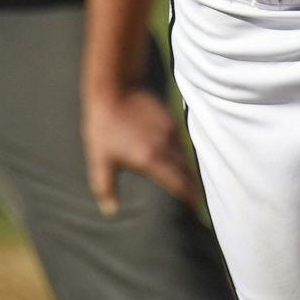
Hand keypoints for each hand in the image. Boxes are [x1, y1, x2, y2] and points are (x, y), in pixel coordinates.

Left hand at [82, 87, 200, 216]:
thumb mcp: (99, 159)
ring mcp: (170, 131)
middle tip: (200, 201)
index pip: (178, 183)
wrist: (114, 89)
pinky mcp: (170, 119)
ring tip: (193, 184)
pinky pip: (182, 142)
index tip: (197, 207)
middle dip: (194, 187)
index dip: (190, 196)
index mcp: (150, 159)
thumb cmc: (104, 126)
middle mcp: (165, 146)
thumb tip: (110, 210)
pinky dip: (184, 155)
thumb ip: (105, 187)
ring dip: (191, 171)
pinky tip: (181, 160)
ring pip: (187, 156)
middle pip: (187, 171)